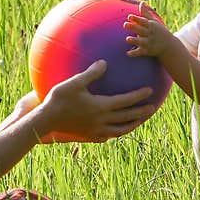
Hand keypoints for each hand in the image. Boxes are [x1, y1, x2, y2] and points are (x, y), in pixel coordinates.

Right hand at [37, 60, 154, 143]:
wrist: (47, 120)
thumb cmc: (58, 99)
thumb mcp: (74, 83)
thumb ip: (91, 73)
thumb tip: (105, 62)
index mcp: (101, 106)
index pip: (125, 101)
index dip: (139, 96)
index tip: (150, 90)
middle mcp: (102, 120)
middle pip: (127, 117)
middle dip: (141, 112)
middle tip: (152, 107)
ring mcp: (96, 130)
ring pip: (120, 130)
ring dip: (132, 125)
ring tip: (139, 120)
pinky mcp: (88, 136)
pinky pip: (106, 136)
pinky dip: (115, 132)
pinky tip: (115, 129)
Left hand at [124, 1, 172, 57]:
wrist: (169, 46)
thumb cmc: (159, 31)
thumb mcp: (154, 22)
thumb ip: (146, 13)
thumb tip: (141, 2)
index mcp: (151, 26)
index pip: (143, 21)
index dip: (137, 19)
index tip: (129, 16)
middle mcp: (150, 34)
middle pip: (141, 30)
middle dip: (134, 27)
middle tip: (124, 24)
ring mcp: (149, 43)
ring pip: (141, 42)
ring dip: (135, 40)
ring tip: (127, 39)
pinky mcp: (147, 51)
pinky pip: (140, 52)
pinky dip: (134, 53)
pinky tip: (127, 53)